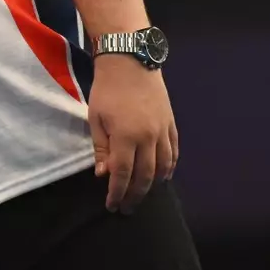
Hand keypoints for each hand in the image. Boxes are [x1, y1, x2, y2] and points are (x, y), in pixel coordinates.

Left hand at [88, 53, 178, 213]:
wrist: (130, 62)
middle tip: (127, 207)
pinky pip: (174, 152)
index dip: (118, 193)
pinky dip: (169, 167)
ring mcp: (163, 131)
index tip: (112, 205)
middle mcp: (149, 138)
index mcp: (126, 137)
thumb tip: (103, 174)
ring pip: (163, 167)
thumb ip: (101, 148)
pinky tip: (163, 175)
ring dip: (153, 184)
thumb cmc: (107, 89)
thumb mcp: (95, 117)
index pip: (124, 175)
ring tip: (143, 194)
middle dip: (135, 195)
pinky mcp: (171, 124)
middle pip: (145, 176)